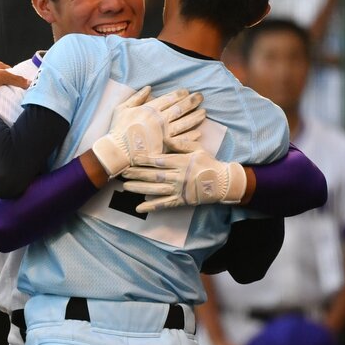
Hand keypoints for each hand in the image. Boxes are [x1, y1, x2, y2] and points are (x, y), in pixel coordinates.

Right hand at [90, 86, 204, 177]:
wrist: (118, 151)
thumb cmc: (118, 130)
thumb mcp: (122, 109)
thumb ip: (137, 97)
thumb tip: (149, 88)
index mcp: (150, 109)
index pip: (169, 98)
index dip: (180, 94)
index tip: (187, 91)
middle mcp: (160, 119)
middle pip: (180, 108)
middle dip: (192, 101)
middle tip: (201, 97)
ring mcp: (164, 133)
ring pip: (185, 123)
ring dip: (195, 117)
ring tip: (204, 112)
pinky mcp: (166, 146)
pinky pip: (182, 140)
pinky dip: (191, 136)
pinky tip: (198, 132)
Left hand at [121, 149, 247, 212]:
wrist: (222, 182)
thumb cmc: (208, 163)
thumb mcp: (197, 149)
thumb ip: (180, 144)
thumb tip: (165, 136)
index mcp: (181, 162)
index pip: (159, 160)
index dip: (145, 159)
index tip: (132, 157)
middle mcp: (178, 176)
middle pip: (154, 175)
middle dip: (137, 173)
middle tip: (122, 172)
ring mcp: (179, 189)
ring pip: (156, 189)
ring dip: (140, 188)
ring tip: (126, 187)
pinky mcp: (180, 200)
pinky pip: (164, 204)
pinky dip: (151, 206)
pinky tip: (139, 207)